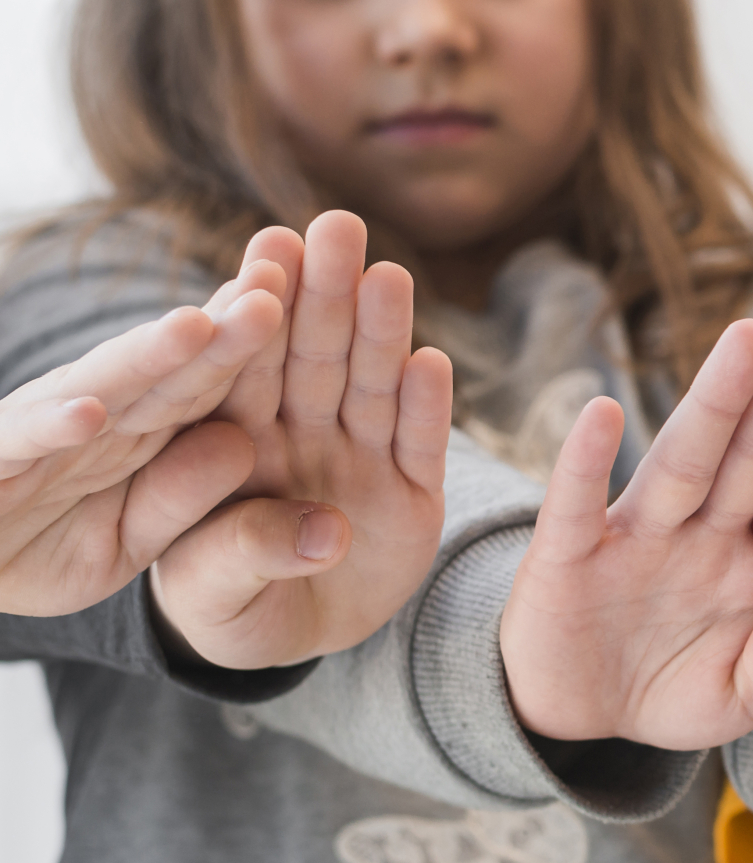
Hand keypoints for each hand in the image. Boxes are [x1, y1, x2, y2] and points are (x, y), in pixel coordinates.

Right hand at [0, 254, 287, 615]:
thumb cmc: (39, 544)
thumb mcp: (132, 534)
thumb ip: (184, 495)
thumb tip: (238, 444)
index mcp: (144, 425)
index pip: (215, 375)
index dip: (264, 341)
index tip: (322, 299)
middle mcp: (97, 412)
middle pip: (171, 364)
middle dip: (222, 322)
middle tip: (281, 274)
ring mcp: (42, 428)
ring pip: (102, 386)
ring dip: (145, 357)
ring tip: (196, 327)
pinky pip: (24, 441)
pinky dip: (53, 426)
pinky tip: (90, 412)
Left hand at [153, 213, 451, 667]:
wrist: (289, 637)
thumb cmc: (227, 606)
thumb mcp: (210, 596)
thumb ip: (243, 555)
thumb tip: (326, 534)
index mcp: (232, 440)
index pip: (244, 366)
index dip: (259, 308)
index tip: (268, 249)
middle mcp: (299, 435)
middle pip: (313, 357)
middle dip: (326, 292)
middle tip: (336, 225)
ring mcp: (359, 459)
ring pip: (371, 387)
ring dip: (384, 333)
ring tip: (390, 276)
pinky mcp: (413, 493)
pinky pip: (420, 445)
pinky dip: (428, 409)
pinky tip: (433, 363)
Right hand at [501, 291, 752, 748]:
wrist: (583, 719)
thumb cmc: (678, 690)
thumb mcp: (742, 697)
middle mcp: (710, 534)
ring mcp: (640, 539)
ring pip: (685, 460)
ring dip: (715, 400)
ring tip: (746, 336)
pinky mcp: (567, 559)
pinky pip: (577, 506)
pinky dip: (585, 463)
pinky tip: (604, 412)